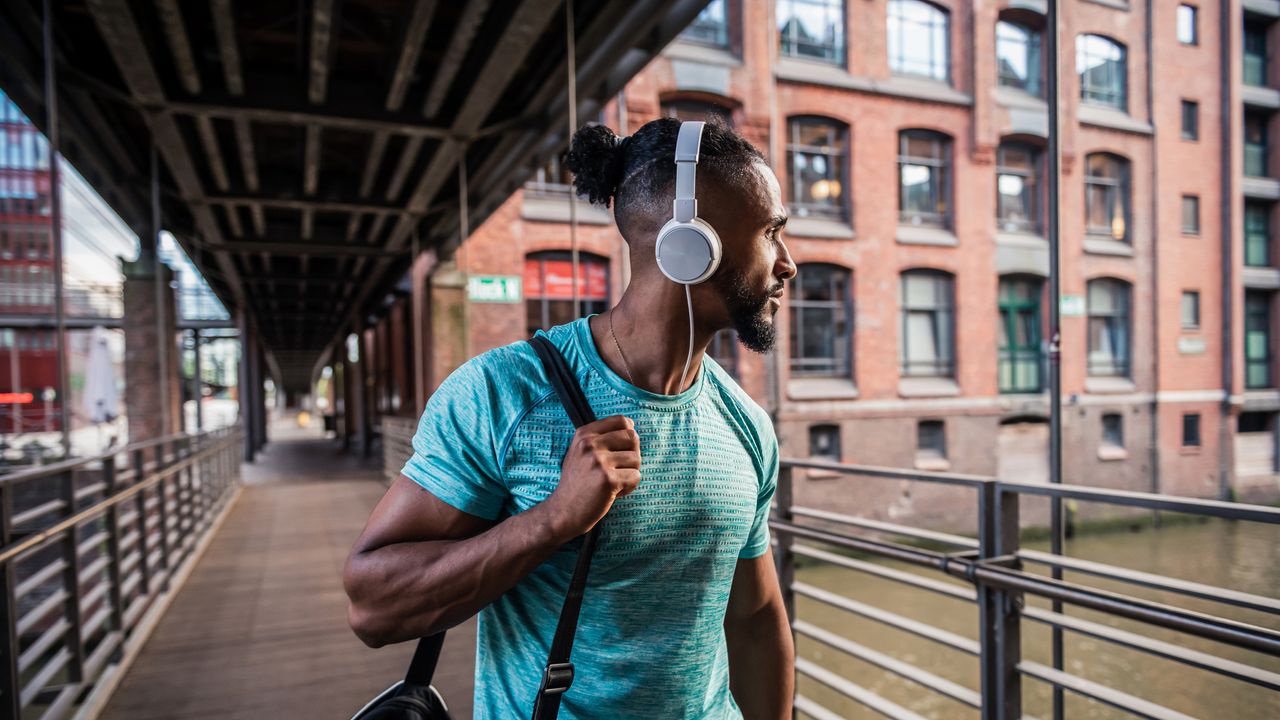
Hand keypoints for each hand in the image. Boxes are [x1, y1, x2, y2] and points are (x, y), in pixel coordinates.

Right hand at [543, 415, 640, 538]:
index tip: (621, 449)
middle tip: (619, 469)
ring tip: (613, 482)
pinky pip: (636, 477)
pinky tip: (614, 492)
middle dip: (632, 455)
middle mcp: (590, 444)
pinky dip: (629, 487)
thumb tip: (630, 426)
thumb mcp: (579, 452)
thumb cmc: (576, 483)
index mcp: (584, 434)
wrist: (563, 511)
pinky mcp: (608, 480)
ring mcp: (599, 461)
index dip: (628, 435)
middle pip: (632, 437)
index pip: (621, 421)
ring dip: (630, 473)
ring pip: (636, 459)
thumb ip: (600, 438)